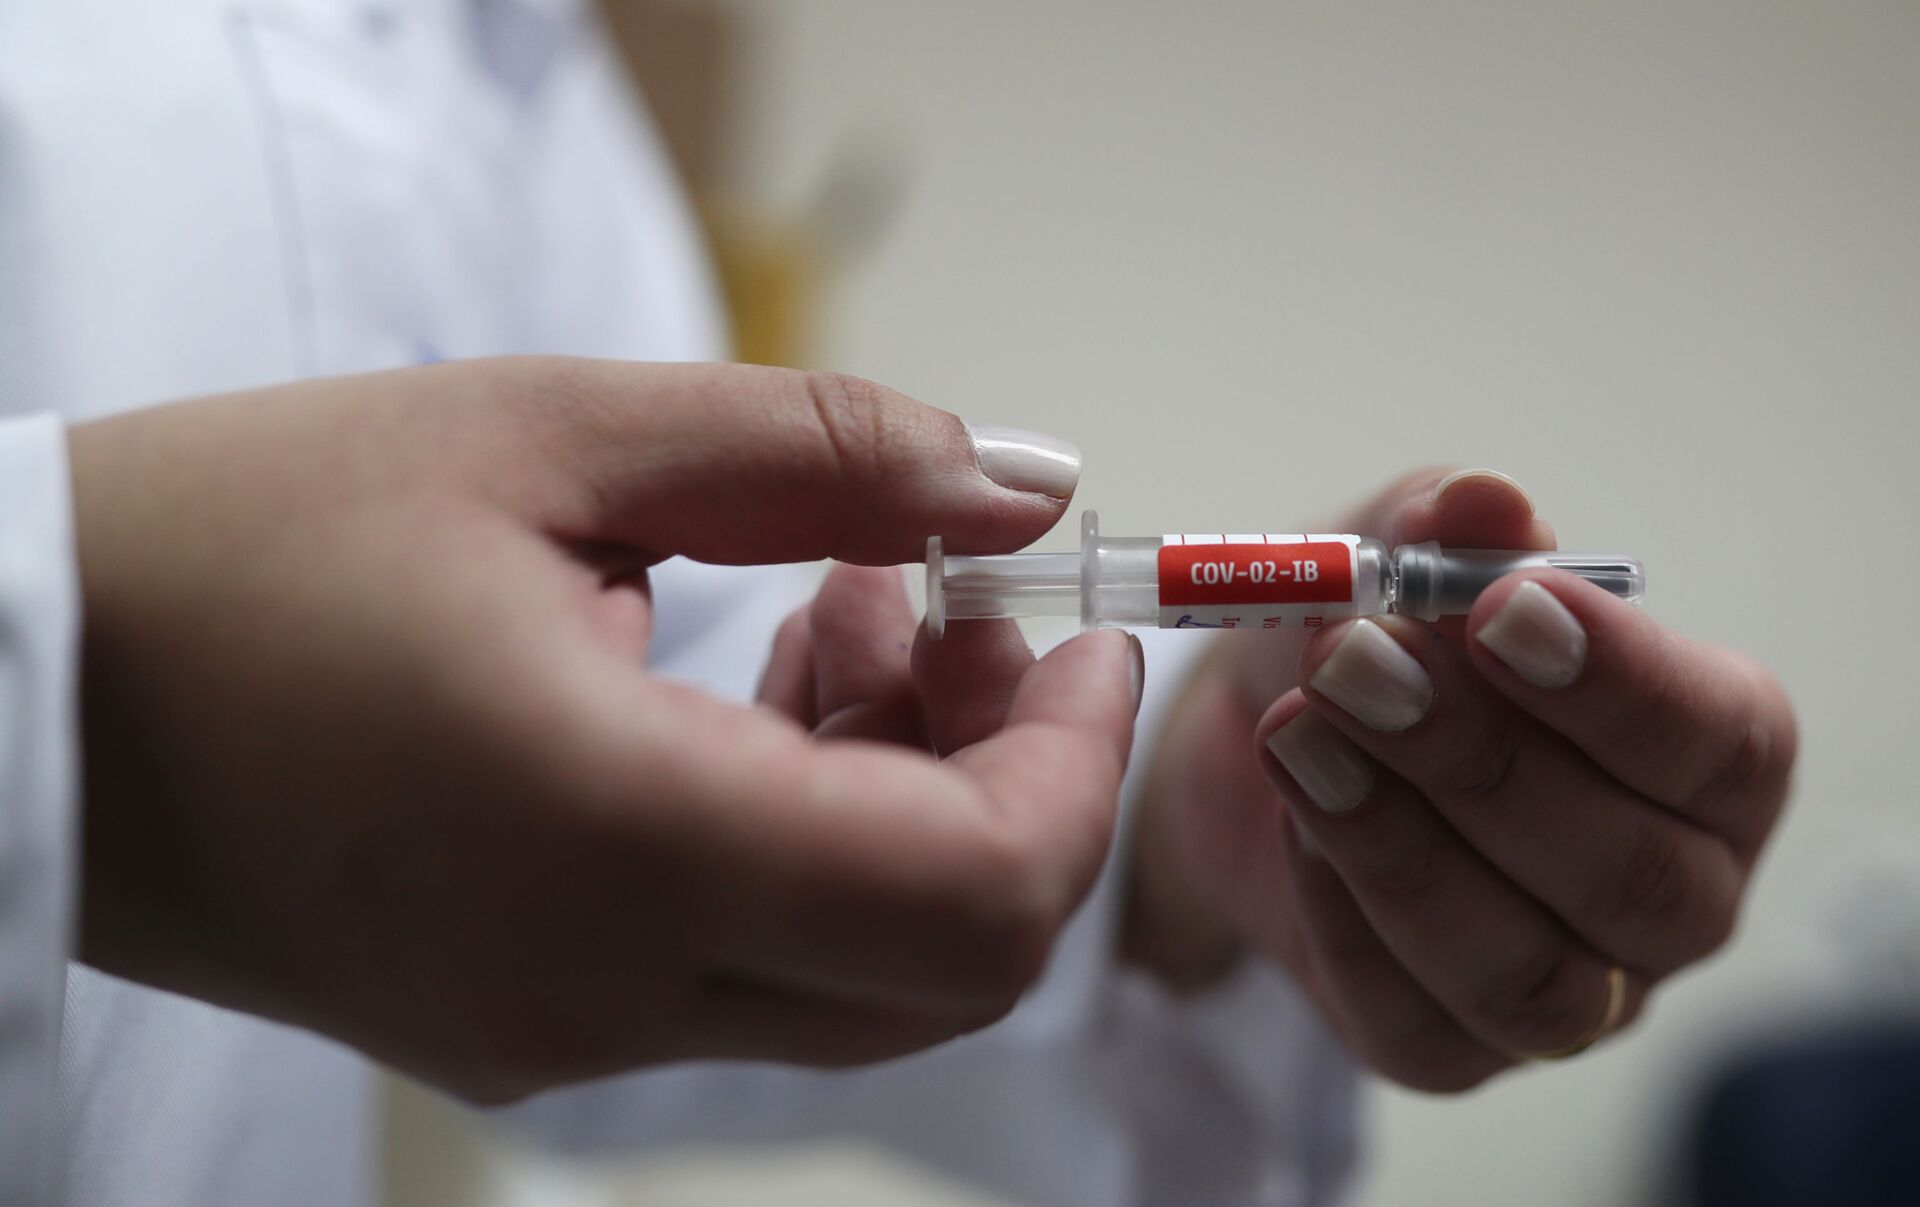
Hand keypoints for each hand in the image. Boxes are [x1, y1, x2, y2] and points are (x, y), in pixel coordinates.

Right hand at [70, 359, 1138, 1101]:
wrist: (23, 684)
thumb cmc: (240, 543)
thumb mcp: (546, 436)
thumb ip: (815, 451)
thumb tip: (1012, 478)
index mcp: (615, 843)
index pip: (976, 894)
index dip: (1077, 767)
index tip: (1076, 631)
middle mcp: (601, 990)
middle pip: (948, 962)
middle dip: (1009, 779)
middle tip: (955, 606)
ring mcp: (561, 1033)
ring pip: (855, 973)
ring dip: (909, 798)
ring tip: (840, 609)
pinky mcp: (524, 1025)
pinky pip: (746, 966)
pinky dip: (805, 839)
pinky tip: (748, 694)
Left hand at [1130, 470, 1795, 1089]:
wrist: (1253, 731)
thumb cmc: (1373, 636)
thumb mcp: (1392, 554)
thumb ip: (1442, 529)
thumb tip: (1484, 500)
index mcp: (1704, 760)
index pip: (1721, 746)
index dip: (1620, 684)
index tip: (1500, 607)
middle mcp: (1667, 892)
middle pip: (1630, 875)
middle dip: (1480, 762)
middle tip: (1354, 660)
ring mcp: (1569, 991)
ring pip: (1526, 970)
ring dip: (1398, 844)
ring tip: (1296, 731)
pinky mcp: (1445, 1050)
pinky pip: (1413, 1020)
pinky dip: (1341, 914)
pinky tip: (1288, 820)